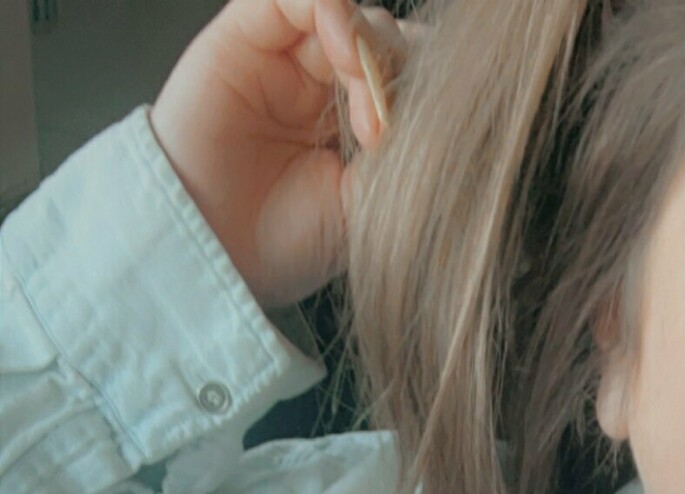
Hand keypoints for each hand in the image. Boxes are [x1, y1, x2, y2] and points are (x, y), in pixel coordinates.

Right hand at [149, 0, 425, 311]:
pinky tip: (340, 45)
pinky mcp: (248, 32)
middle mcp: (325, 87)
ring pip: (347, 12)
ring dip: (369, 42)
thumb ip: (404, 148)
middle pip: (386, 39)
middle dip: (397, 71)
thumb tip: (443, 103)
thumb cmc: (286, 244)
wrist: (211, 250)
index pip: (411, 76)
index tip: (419, 139)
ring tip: (360, 91)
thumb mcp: (369, 205)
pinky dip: (330, 4)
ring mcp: (288, 58)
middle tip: (380, 127)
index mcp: (358, 128)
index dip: (425, 90)